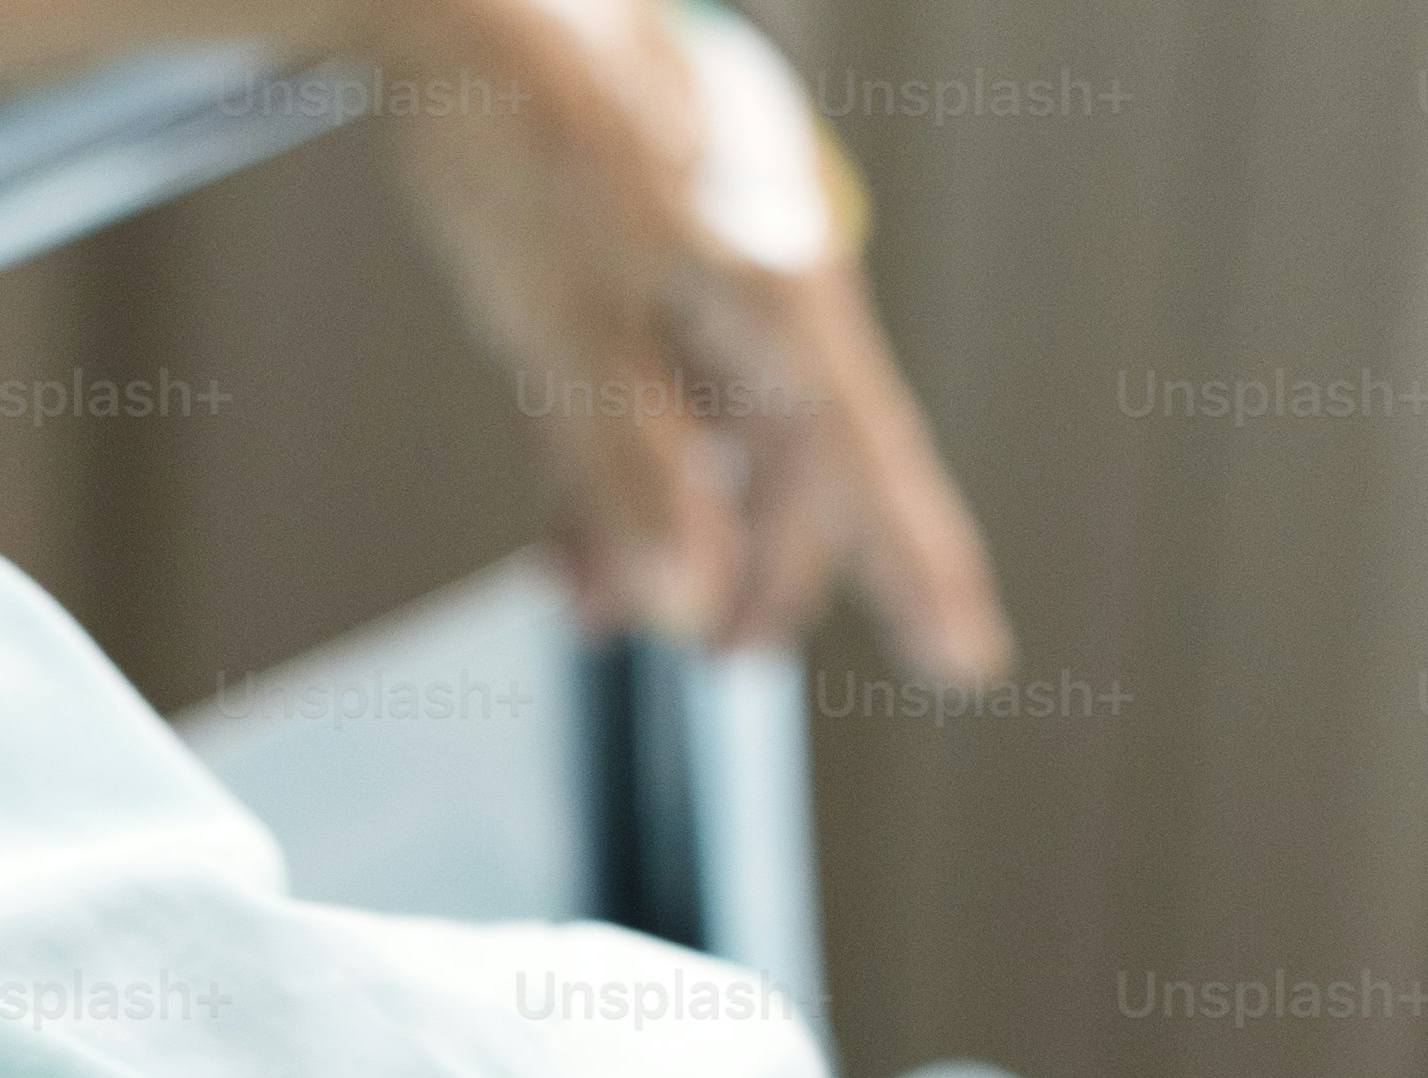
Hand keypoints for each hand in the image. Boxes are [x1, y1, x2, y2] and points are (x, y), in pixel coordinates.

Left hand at [355, 0, 1009, 678]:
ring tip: (599, 607)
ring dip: (664, 521)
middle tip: (715, 655)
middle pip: (790, 456)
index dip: (915, 570)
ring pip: (712, 421)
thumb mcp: (563, 336)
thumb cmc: (517, 137)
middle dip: (748, 565)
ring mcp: (708, 255)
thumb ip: (626, 476)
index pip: (862, 464)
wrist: (460, 3)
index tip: (967, 661)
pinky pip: (656, 372)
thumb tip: (683, 600)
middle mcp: (765, 273)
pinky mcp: (643, 241)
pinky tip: (572, 525)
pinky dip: (621, 450)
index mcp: (775, 294)